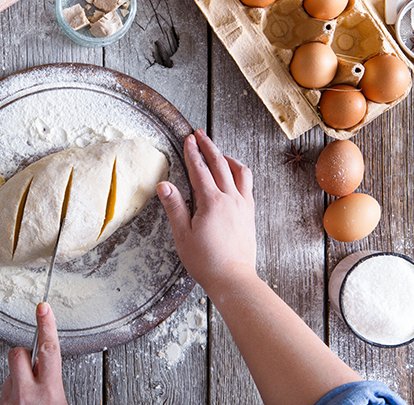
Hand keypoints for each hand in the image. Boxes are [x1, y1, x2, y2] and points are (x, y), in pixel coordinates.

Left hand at [0, 302, 67, 404]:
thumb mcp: (61, 404)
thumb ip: (54, 385)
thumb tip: (44, 370)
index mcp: (49, 392)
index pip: (49, 349)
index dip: (46, 325)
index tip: (43, 307)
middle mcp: (27, 395)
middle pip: (18, 354)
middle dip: (23, 355)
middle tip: (31, 369)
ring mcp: (9, 402)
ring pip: (9, 375)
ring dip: (18, 381)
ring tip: (28, 400)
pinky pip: (3, 393)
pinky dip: (11, 397)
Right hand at [157, 129, 256, 292]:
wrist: (233, 279)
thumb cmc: (205, 261)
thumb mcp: (182, 234)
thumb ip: (175, 206)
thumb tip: (164, 185)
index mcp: (212, 202)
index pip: (200, 169)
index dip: (192, 152)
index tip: (188, 139)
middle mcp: (231, 199)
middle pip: (220, 164)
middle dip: (209, 146)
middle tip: (200, 134)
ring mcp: (243, 206)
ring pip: (239, 172)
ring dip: (227, 158)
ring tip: (218, 152)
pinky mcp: (250, 214)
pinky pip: (247, 185)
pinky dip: (240, 173)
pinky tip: (234, 175)